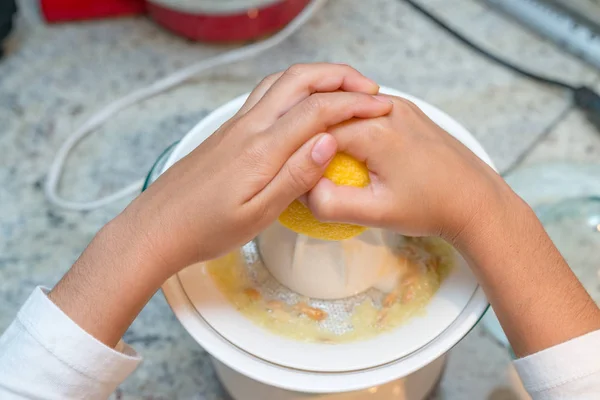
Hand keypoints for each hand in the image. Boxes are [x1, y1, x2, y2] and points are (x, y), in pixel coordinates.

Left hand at [49, 63, 391, 346]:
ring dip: (314, 77)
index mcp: (262, 148)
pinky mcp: (228, 132)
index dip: (355, 104)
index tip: (382, 105)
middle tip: (368, 87)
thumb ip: (296, 175)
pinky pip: (265, 95)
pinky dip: (292, 88)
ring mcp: (235, 126)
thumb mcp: (259, 213)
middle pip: (298, 80)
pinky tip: (299, 104)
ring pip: (279, 82)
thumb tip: (329, 139)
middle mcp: (248, 127)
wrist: (157, 228)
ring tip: (340, 88)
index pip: (318, 110)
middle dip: (339, 76)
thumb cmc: (206, 228)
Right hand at [305, 95, 509, 243]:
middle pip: (329, 113)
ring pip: (347, 108)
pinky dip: (350, 125)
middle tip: (301, 164)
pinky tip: (349, 149)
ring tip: (320, 156)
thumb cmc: (430, 208)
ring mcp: (399, 106)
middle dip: (310, 137)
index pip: (314, 129)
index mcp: (374, 131)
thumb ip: (330, 203)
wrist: (476, 200)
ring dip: (329, 128)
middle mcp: (386, 108)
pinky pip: (366, 110)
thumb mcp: (375, 214)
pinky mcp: (407, 111)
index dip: (297, 151)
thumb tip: (300, 189)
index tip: (292, 172)